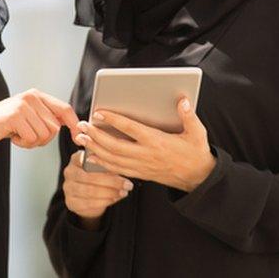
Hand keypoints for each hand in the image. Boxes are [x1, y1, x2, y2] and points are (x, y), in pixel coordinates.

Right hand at [0, 89, 79, 157]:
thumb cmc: (3, 124)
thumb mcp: (28, 116)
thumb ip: (46, 117)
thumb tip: (71, 124)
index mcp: (37, 96)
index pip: (64, 109)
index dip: (74, 124)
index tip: (78, 137)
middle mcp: (32, 97)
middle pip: (55, 127)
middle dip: (43, 139)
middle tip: (26, 136)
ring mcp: (23, 105)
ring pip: (44, 134)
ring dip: (32, 142)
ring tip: (18, 135)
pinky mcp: (15, 116)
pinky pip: (31, 138)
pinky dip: (23, 143)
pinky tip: (12, 136)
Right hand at [62, 151, 131, 229]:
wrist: (88, 197)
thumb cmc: (98, 176)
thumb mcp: (102, 167)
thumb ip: (107, 164)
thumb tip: (121, 163)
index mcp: (76, 159)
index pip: (81, 158)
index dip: (93, 160)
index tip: (105, 161)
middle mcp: (69, 172)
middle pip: (89, 177)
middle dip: (111, 181)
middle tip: (128, 184)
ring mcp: (68, 188)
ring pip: (89, 191)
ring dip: (109, 192)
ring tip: (124, 192)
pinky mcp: (71, 202)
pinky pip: (88, 203)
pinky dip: (104, 201)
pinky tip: (115, 198)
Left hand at [74, 97, 214, 191]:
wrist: (197, 178)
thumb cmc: (195, 152)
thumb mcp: (197, 133)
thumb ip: (189, 116)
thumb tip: (183, 100)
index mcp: (157, 141)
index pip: (131, 129)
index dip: (113, 120)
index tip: (99, 113)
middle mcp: (146, 154)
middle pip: (115, 146)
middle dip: (96, 136)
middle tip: (82, 126)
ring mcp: (141, 166)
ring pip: (113, 159)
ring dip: (95, 149)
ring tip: (81, 139)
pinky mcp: (140, 174)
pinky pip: (117, 169)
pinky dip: (102, 163)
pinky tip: (92, 156)